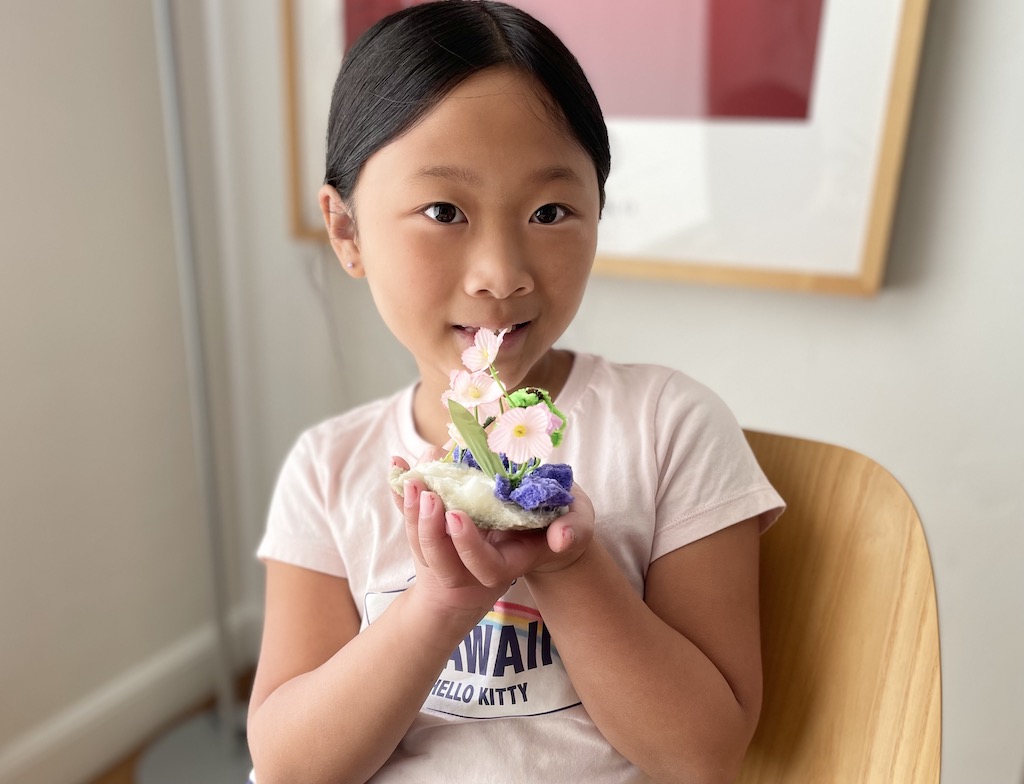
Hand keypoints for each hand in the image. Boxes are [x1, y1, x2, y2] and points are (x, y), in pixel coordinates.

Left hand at [390, 455, 594, 620]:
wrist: (548, 526)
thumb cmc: (565, 522)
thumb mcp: (576, 524)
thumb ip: (572, 532)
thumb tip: (561, 538)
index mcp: (508, 561)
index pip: (482, 566)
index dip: (467, 546)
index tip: (456, 515)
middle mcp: (477, 561)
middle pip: (442, 559)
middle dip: (429, 528)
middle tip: (425, 494)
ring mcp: (457, 547)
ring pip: (424, 540)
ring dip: (413, 510)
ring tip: (411, 478)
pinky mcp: (445, 529)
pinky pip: (418, 515)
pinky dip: (406, 493)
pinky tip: (397, 466)